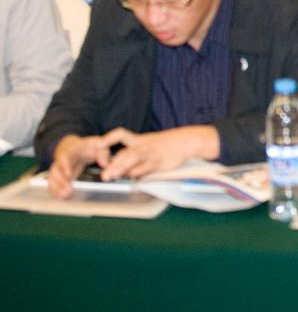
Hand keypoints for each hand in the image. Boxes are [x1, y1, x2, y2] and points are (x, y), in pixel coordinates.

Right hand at [47, 134, 116, 198]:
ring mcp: (58, 168)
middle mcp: (61, 160)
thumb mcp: (97, 144)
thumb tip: (104, 164)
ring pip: (53, 178)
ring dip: (57, 187)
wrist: (74, 147)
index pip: (64, 158)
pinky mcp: (59, 176)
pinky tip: (62, 197)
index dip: (65, 166)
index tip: (68, 175)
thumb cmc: (87, 146)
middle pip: (56, 170)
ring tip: (65, 195)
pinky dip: (56, 190)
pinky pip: (53, 183)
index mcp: (70, 151)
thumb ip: (102, 153)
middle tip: (68, 190)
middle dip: (61, 181)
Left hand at [99, 126, 216, 180]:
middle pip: (125, 152)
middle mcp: (143, 145)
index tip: (97, 146)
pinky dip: (138, 172)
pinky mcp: (160, 161)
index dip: (108, 139)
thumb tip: (117, 167)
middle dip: (112, 163)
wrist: (186, 141)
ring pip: (133, 158)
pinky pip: (147, 166)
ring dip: (120, 167)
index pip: (120, 135)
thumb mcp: (149, 145)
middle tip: (103, 174)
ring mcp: (151, 153)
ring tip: (110, 176)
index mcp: (139, 140)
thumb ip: (134, 154)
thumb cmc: (167, 144)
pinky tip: (131, 177)